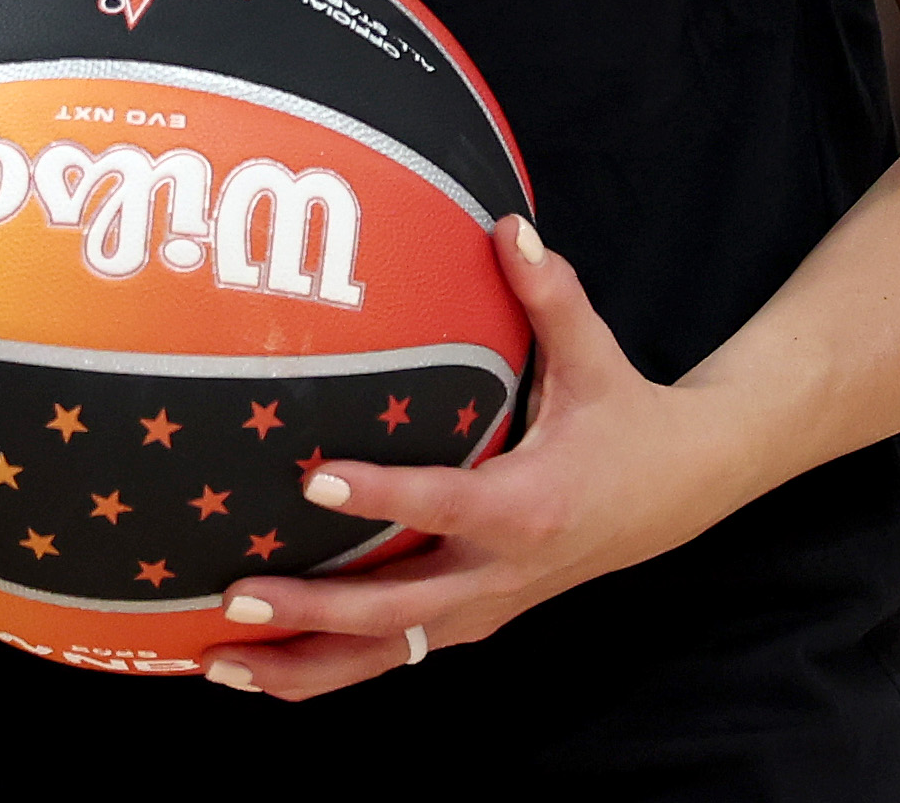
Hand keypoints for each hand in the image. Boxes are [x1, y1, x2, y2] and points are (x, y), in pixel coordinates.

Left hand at [200, 215, 760, 700]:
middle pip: (400, 610)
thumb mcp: (595, 360)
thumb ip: (551, 296)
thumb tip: (509, 225)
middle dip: (315, 609)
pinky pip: (394, 657)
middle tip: (236, 594)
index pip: (447, 506)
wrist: (680, 494)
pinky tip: (260, 674)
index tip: (315, 479)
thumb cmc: (626, 420)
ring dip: (305, 665)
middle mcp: (504, 574)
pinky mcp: (472, 623)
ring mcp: (486, 609)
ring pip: (389, 655)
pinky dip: (328, 671)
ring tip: (219, 664)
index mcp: (531, 507)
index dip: (383, 497)